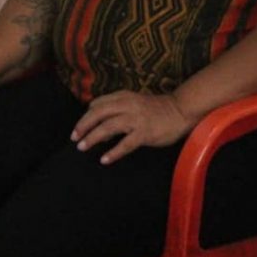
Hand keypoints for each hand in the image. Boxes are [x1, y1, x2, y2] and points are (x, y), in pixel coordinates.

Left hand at [71, 90, 193, 163]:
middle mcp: (129, 106)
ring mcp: (137, 119)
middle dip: (83, 126)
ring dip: (92, 138)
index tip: (80, 127)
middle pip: (98, 113)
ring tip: (82, 147)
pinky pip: (125, 144)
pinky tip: (105, 159)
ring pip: (108, 127)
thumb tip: (100, 133)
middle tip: (74, 138)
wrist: (182, 111)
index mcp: (125, 97)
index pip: (98, 104)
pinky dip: (113, 152)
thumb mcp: (136, 105)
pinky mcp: (145, 132)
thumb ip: (118, 115)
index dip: (86, 115)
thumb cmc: (159, 110)